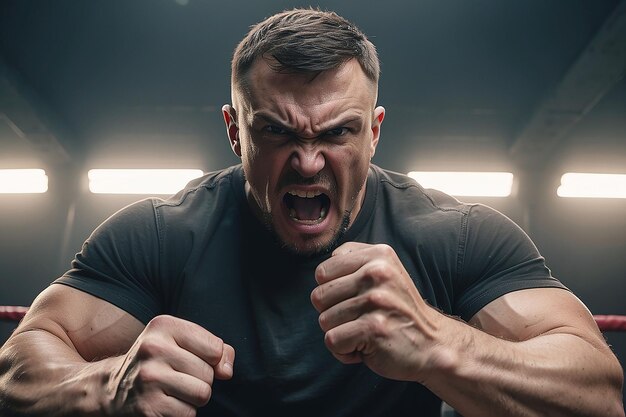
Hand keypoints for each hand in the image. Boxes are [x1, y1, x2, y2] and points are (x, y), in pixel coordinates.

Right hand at [107, 315, 234, 415]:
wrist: (111, 389)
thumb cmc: (158, 362)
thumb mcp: (181, 342)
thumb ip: (214, 348)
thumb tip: (227, 371)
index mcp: (163, 325)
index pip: (215, 348)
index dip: (214, 360)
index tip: (195, 360)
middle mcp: (153, 348)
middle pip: (209, 373)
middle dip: (201, 380)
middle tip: (177, 378)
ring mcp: (148, 378)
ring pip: (202, 394)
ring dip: (194, 398)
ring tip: (173, 391)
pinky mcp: (147, 406)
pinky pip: (188, 414)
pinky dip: (182, 413)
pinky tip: (164, 404)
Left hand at [311, 242, 441, 381]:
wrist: (433, 344)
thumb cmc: (398, 311)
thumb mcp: (385, 272)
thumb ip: (354, 262)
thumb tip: (322, 269)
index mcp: (378, 255)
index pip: (322, 271)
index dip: (331, 292)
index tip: (354, 300)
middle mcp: (377, 272)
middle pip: (318, 296)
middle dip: (332, 314)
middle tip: (359, 319)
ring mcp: (376, 300)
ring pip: (324, 320)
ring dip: (340, 334)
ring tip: (365, 333)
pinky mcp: (373, 328)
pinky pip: (332, 341)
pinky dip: (344, 352)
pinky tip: (365, 348)